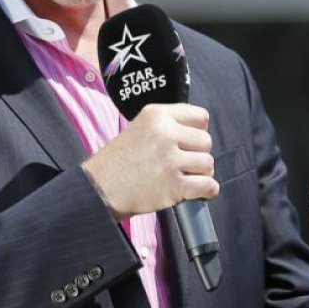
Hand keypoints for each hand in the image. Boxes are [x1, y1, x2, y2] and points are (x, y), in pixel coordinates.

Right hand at [82, 103, 217, 220]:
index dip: (198, 131)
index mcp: (157, 115)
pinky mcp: (173, 185)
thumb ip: (167, 124)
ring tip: (184, 177)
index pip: (201, 116)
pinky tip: (196, 191)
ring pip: (208, 163)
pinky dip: (207, 191)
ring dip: (201, 173)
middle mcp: (165, 134)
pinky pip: (208, 185)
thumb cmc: (119, 161)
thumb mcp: (139, 127)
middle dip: (198, 154)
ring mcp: (170, 160)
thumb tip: (199, 132)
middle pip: (206, 141)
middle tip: (183, 164)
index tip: (189, 143)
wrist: (100, 188)